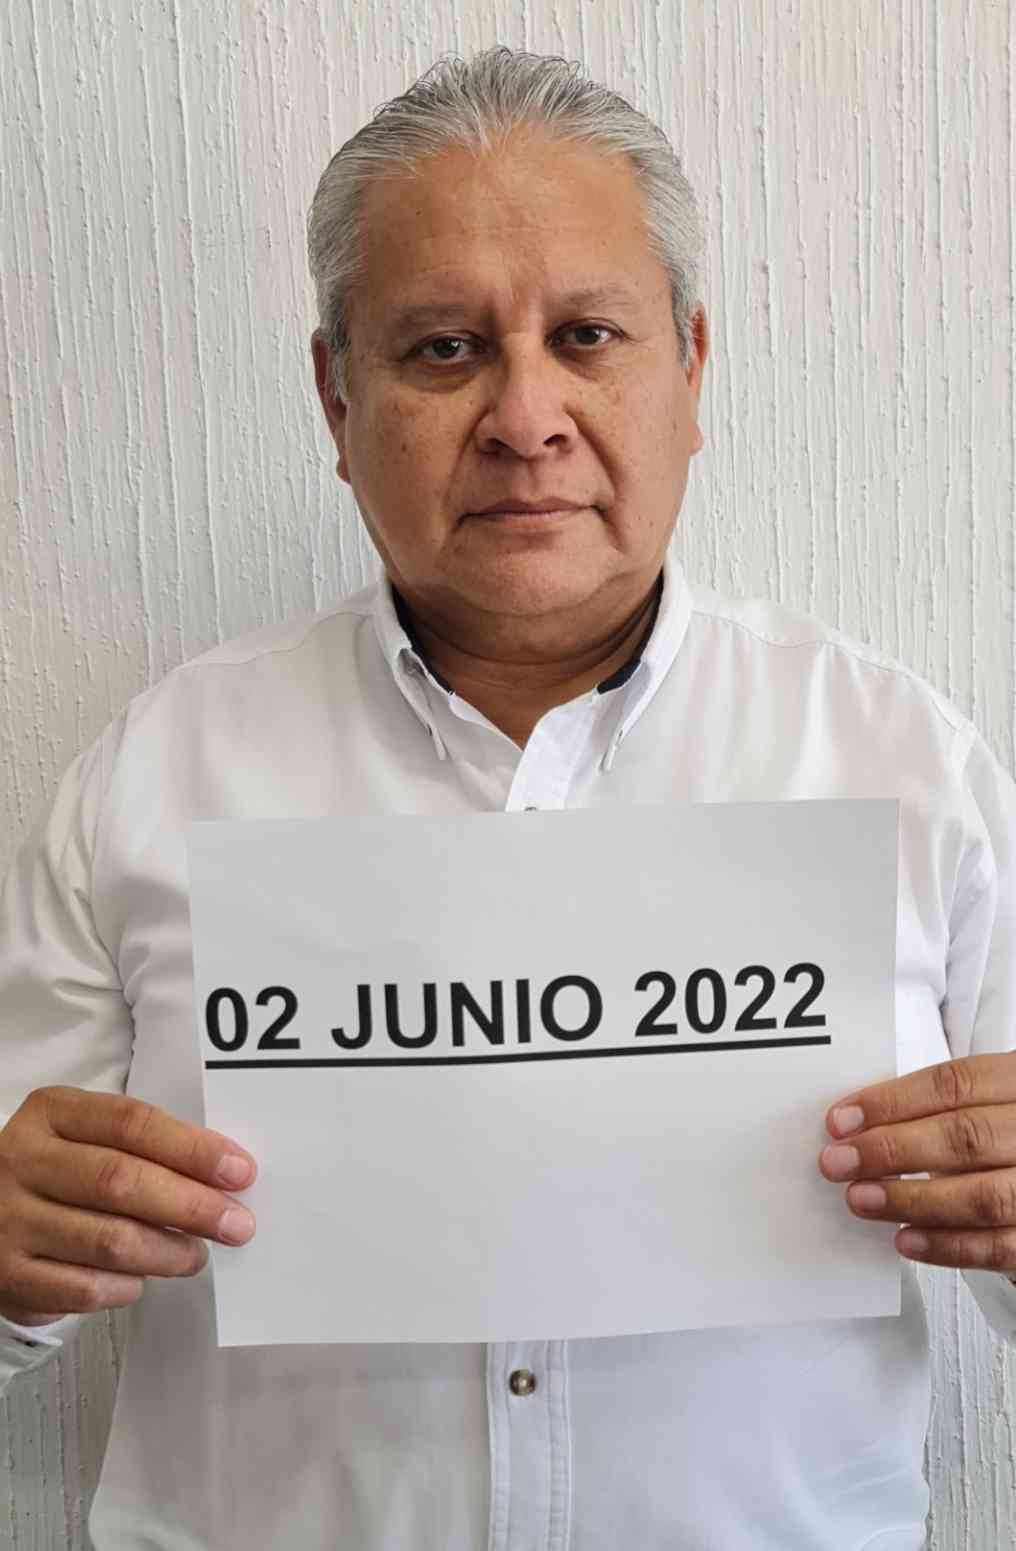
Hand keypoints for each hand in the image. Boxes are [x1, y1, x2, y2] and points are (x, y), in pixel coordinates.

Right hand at [0, 1086, 257, 1325]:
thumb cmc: (56, 1171)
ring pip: (107, 1240)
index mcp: (51, 1113)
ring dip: (167, 1252)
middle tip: (236, 1223)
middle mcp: (22, 1160)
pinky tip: (142, 1279)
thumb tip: (222, 1177)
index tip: (239, 1171)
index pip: (131, 1123)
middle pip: (121, 1181)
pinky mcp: (6, 1275)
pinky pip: (81, 1288)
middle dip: (191, 1205)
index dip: (192, 1148)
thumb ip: (142, 1147)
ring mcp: (8, 1220)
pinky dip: (124, 1287)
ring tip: (195, 1255)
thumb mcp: (84, 1137)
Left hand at [818, 1053, 1015, 1271]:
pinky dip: (948, 1245)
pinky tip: (906, 1239)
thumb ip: (935, 1110)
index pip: (955, 1084)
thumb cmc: (1004, 1133)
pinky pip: (1000, 1246)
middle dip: (891, 1150)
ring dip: (911, 1200)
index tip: (842, 1121)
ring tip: (862, 1199)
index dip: (892, 1101)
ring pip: (983, 1196)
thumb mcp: (983, 1102)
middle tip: (839, 1162)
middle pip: (966, 1137)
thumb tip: (858, 1127)